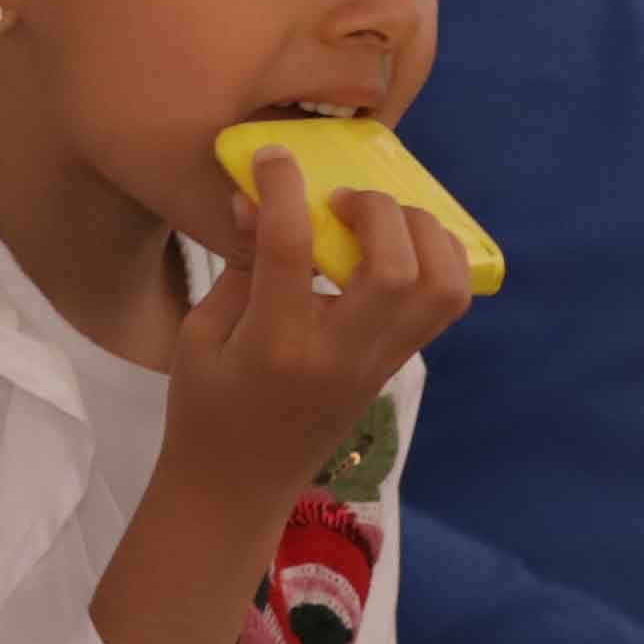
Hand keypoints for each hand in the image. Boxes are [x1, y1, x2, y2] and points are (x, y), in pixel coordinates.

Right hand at [163, 151, 472, 506]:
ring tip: (380, 220)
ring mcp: (376, 364)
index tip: (273, 156)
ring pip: (440, 289)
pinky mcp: (394, 367)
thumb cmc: (205, 408)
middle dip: (375, 211)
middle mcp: (339, 354)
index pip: (292, 248)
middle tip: (339, 199)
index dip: (284, 188)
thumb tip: (260, 200)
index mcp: (275, 344)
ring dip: (422, 235)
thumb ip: (239, 266)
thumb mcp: (200, 334)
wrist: (238, 487)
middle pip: (395, 268)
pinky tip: (397, 245)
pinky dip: (435, 261)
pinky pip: (442, 307)